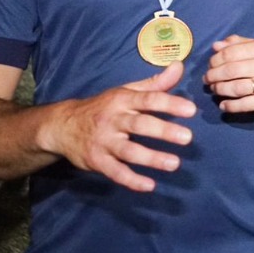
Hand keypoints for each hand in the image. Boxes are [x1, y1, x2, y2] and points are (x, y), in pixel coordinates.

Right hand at [45, 62, 195, 192]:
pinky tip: (149, 186)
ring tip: (175, 164)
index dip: (169, 104)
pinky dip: (131, 180)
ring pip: (128, 151)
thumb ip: (155, 83)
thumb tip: (179, 66)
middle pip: (139, 125)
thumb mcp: (126, 92)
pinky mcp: (96, 161)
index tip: (191, 110)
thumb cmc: (103, 107)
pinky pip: (115, 172)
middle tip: (188, 138)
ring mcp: (103, 142)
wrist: (62, 126)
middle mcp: (112, 120)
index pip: (148, 100)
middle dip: (163, 131)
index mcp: (122, 101)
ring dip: (151, 158)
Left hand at [206, 35, 253, 112]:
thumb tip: (216, 46)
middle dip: (214, 76)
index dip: (215, 59)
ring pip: (236, 88)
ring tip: (214, 89)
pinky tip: (224, 105)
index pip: (231, 53)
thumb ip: (239, 44)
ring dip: (220, 90)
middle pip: (231, 71)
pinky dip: (231, 106)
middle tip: (207, 79)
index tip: (210, 65)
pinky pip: (246, 105)